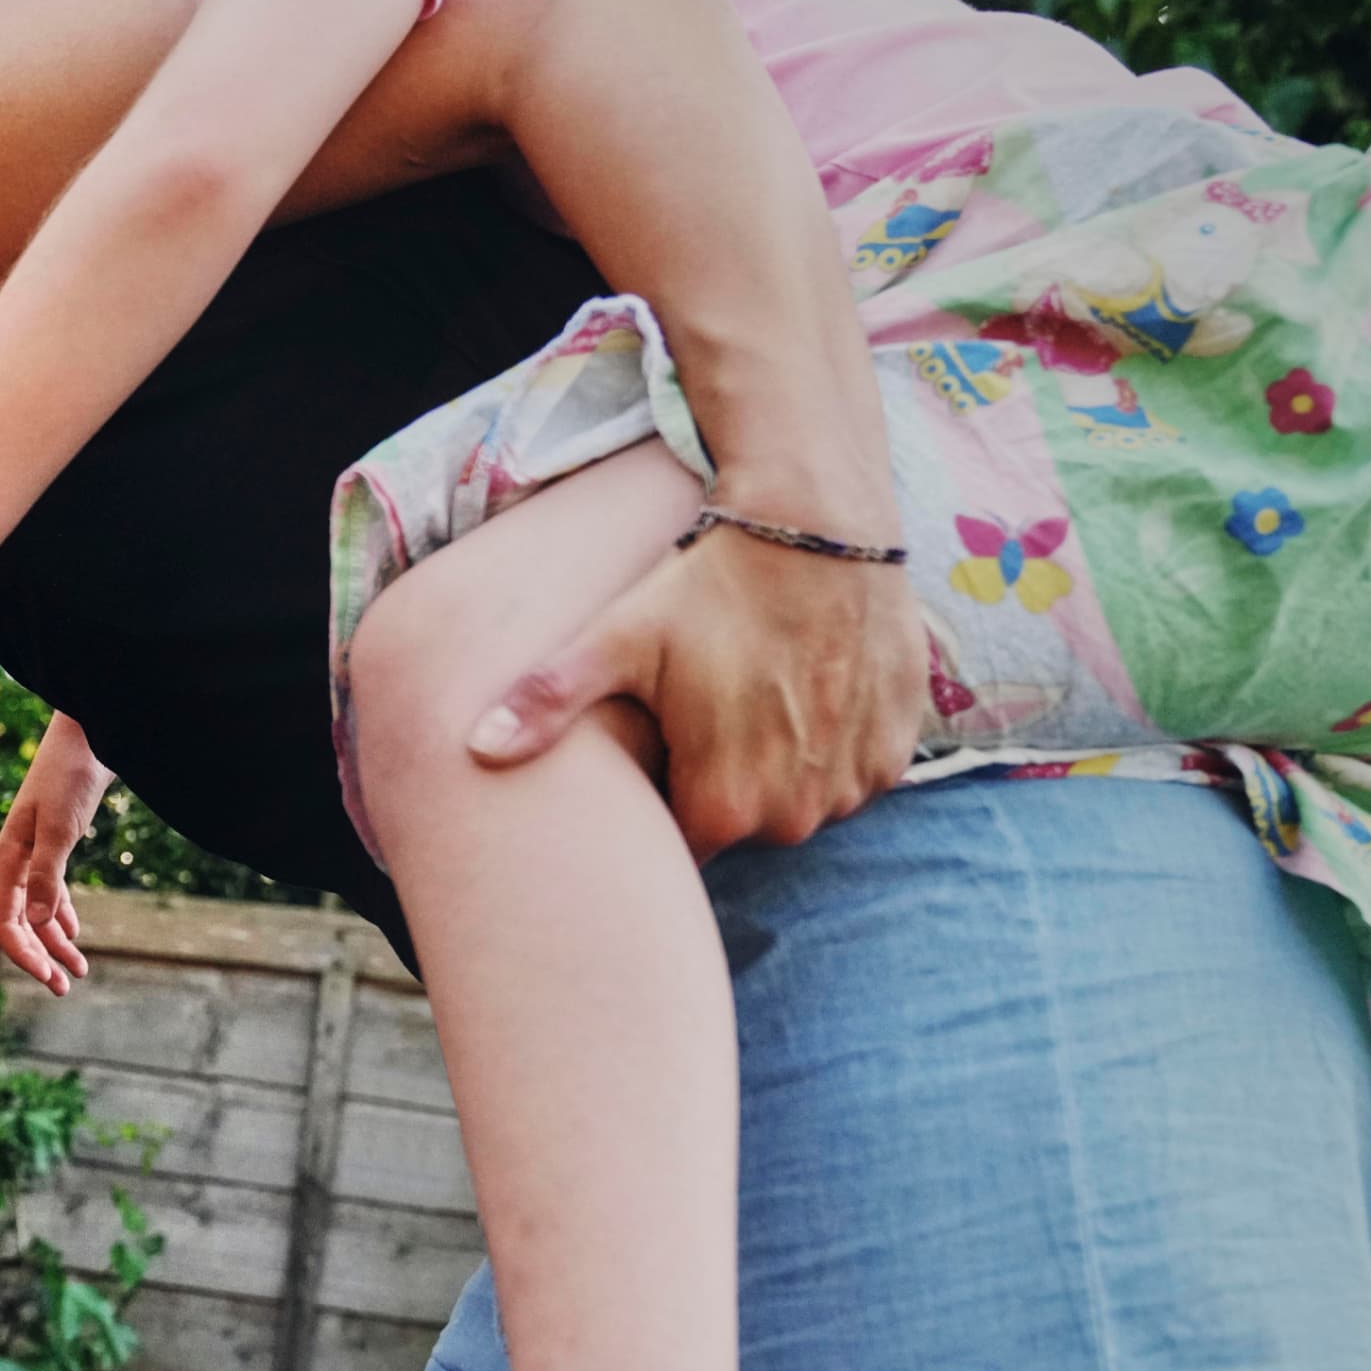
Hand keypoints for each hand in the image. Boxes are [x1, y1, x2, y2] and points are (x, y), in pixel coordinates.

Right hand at [0, 714, 109, 994]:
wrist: (91, 729)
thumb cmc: (71, 771)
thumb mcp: (60, 826)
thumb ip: (46, 874)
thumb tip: (34, 923)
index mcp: (8, 855)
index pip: (3, 918)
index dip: (23, 953)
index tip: (49, 979)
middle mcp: (16, 856)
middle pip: (19, 920)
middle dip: (40, 956)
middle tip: (64, 988)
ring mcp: (37, 848)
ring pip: (38, 907)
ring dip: (56, 940)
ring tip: (79, 969)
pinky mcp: (58, 839)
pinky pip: (52, 889)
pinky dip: (62, 913)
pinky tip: (75, 931)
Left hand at [467, 519, 920, 858]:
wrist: (818, 524)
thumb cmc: (705, 585)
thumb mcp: (616, 641)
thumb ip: (546, 703)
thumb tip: (472, 750)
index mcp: (725, 805)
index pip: (684, 846)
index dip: (667, 796)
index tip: (662, 751)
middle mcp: (799, 812)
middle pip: (745, 825)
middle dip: (723, 783)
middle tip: (710, 710)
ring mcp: (856, 782)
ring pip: (802, 801)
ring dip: (782, 766)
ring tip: (759, 693)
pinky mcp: (898, 748)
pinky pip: (854, 772)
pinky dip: (833, 744)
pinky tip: (808, 689)